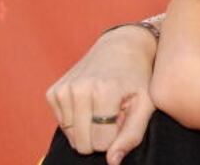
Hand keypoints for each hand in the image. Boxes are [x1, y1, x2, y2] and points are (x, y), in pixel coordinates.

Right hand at [46, 25, 156, 164]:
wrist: (122, 46)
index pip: (102, 144)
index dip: (116, 136)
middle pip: (83, 144)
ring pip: (72, 136)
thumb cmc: (139, 78)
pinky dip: (78, 119)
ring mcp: (63, 90)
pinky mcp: (53, 92)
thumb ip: (132, 135)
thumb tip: (112, 161)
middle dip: (100, 135)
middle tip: (114, 112)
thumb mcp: (146, 104)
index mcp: (104, 91)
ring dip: (89, 127)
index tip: (125, 116)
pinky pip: (63, 125)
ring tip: (104, 105)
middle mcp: (79, 90)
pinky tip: (91, 102)